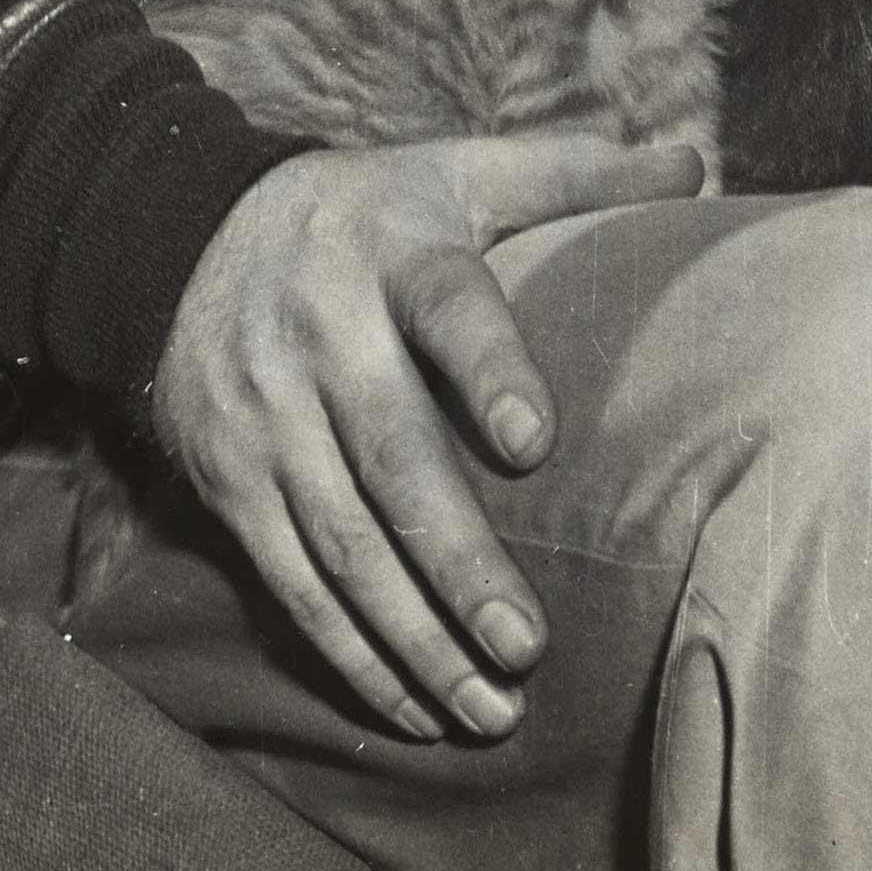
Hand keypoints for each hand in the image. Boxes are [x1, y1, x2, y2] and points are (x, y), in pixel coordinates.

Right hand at [150, 134, 706, 740]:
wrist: (176, 235)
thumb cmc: (367, 214)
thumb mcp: (457, 171)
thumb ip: (572, 173)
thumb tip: (694, 162)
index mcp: (395, 252)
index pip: (447, 310)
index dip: (488, 370)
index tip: (535, 440)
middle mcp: (324, 336)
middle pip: (390, 458)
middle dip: (456, 560)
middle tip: (525, 643)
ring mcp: (268, 417)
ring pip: (338, 542)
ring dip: (412, 637)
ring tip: (491, 708)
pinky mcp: (229, 481)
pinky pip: (289, 581)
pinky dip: (350, 654)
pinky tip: (414, 708)